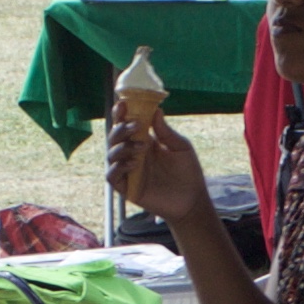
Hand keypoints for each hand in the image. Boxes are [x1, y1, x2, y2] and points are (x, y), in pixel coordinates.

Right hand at [110, 102, 215, 228]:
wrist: (192, 200)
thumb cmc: (188, 172)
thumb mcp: (180, 147)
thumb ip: (166, 131)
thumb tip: (156, 110)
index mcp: (144, 140)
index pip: (126, 124)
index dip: (121, 113)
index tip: (124, 103)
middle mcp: (132, 153)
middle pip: (114, 137)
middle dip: (121, 128)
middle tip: (135, 126)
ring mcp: (128, 171)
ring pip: (111, 155)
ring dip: (122, 147)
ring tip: (142, 147)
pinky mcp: (127, 188)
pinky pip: (112, 176)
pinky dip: (118, 167)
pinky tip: (133, 163)